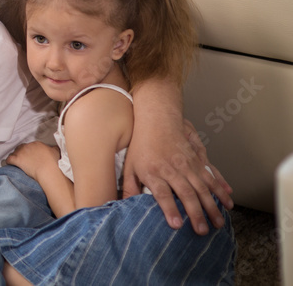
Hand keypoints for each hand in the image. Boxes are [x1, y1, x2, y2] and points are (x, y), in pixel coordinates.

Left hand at [4, 141, 58, 180]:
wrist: (47, 170)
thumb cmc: (53, 163)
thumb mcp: (56, 152)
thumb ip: (54, 149)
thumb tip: (55, 148)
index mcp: (37, 144)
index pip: (30, 146)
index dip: (29, 151)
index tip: (30, 156)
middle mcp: (28, 146)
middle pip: (21, 148)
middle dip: (21, 153)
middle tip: (24, 160)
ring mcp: (21, 152)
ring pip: (14, 153)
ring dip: (15, 157)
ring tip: (16, 162)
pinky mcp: (17, 159)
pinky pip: (9, 159)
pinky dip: (8, 161)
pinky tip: (9, 164)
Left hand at [123, 117, 233, 233]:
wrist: (157, 119)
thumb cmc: (141, 145)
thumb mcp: (130, 166)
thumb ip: (129, 187)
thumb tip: (123, 206)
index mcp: (153, 171)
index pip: (162, 193)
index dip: (170, 209)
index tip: (177, 225)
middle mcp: (172, 168)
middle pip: (186, 193)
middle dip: (196, 213)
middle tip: (202, 231)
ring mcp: (187, 164)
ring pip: (203, 187)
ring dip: (212, 206)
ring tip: (219, 222)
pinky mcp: (197, 159)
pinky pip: (211, 176)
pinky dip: (220, 188)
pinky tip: (228, 199)